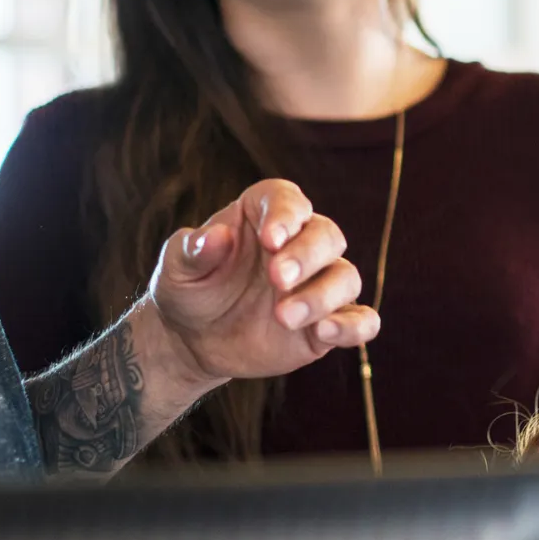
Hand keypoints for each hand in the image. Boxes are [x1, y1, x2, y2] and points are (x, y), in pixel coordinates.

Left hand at [146, 179, 376, 388]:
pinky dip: (355, 326)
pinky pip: (361, 320)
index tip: (270, 238)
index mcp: (264, 216)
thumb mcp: (177, 269)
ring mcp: (318, 283)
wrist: (194, 339)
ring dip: (322, 296)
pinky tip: (326, 334)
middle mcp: (300, 244)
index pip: (287, 201)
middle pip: (326, 235)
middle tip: (278, 279)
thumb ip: (193, 250)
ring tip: (284, 317)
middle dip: (307, 255)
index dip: (285, 215)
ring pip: (346, 277)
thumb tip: (218, 235)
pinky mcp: (329, 321)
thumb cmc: (189, 290)